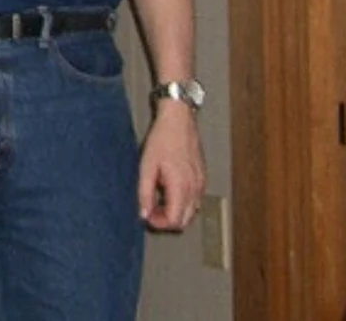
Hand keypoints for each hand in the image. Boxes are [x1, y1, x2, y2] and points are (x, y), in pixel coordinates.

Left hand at [140, 101, 206, 229]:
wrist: (179, 122)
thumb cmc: (162, 140)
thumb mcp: (146, 167)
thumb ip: (144, 193)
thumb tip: (143, 214)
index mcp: (181, 187)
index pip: (175, 221)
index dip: (159, 223)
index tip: (147, 216)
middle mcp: (195, 188)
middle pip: (185, 221)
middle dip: (167, 220)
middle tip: (150, 210)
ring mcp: (201, 184)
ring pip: (191, 212)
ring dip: (175, 212)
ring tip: (157, 199)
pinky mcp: (202, 178)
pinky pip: (194, 200)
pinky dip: (182, 203)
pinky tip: (168, 190)